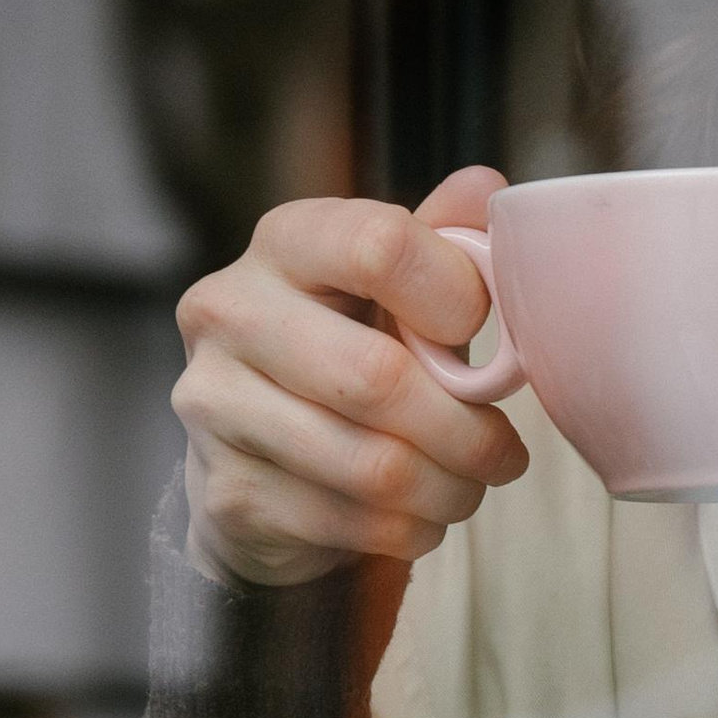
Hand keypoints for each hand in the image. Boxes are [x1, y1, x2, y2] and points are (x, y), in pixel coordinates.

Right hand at [173, 165, 529, 587]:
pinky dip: (410, 529)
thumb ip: (443, 239)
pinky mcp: (228, 491)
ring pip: (373, 464)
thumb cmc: (347, 354)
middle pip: (378, 376)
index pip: (380, 245)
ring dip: (449, 488)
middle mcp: (229, 311)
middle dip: (466, 430)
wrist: (260, 464)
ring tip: (468, 485)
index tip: (481, 331)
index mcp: (284, 242)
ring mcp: (214, 405)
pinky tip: (417, 515)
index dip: (456, 296)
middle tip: (503, 451)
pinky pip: (352, 522)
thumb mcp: (394, 288)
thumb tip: (490, 188)